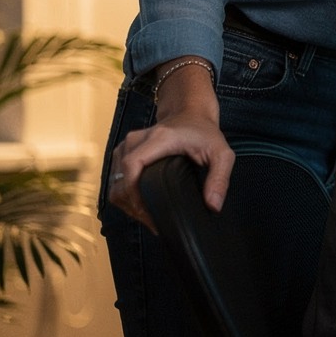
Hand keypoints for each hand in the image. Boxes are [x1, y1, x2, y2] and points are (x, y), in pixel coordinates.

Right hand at [108, 112, 233, 227]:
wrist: (190, 112)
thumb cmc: (204, 132)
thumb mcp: (221, 153)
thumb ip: (220, 179)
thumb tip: (213, 206)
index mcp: (158, 139)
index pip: (132, 167)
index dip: (135, 194)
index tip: (149, 214)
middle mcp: (136, 141)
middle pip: (120, 180)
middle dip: (132, 207)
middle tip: (153, 223)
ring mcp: (126, 146)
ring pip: (114, 182)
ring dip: (126, 204)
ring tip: (147, 218)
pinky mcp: (123, 153)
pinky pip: (116, 179)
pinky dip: (124, 195)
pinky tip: (140, 206)